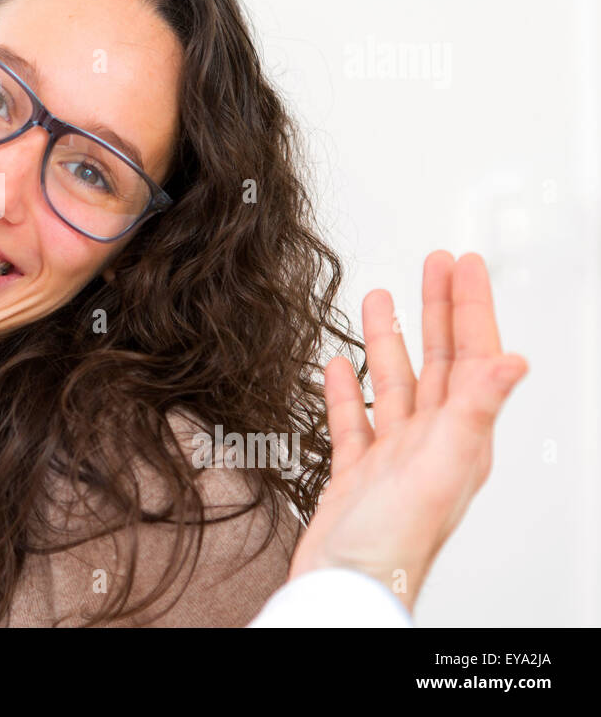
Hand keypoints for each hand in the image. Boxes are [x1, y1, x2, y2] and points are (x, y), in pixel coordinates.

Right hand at [288, 250, 528, 611]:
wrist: (344, 587)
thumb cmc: (392, 543)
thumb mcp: (439, 469)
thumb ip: (476, 412)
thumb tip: (516, 363)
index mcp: (460, 439)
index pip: (473, 358)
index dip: (470, 308)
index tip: (465, 267)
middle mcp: (430, 445)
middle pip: (439, 363)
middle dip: (437, 310)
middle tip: (435, 265)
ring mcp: (391, 459)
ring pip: (393, 386)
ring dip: (388, 342)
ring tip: (379, 300)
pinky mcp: (355, 475)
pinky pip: (353, 422)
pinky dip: (346, 391)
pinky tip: (336, 368)